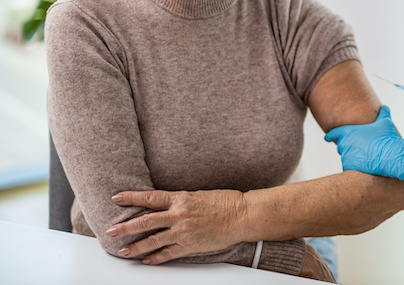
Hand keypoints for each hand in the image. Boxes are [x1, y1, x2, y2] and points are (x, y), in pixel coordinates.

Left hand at [106, 189, 246, 264]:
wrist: (242, 215)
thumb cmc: (225, 202)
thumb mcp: (199, 194)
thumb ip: (180, 200)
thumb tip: (165, 204)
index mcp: (181, 198)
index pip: (149, 197)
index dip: (130, 197)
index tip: (116, 198)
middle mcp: (178, 215)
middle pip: (144, 221)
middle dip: (124, 227)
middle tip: (110, 231)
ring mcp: (183, 231)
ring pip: (152, 240)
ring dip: (135, 247)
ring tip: (123, 250)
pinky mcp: (189, 245)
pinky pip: (167, 253)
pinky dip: (155, 258)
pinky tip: (147, 261)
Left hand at [325, 105, 403, 185]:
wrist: (391, 156)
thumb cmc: (387, 139)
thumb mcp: (385, 122)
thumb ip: (383, 113)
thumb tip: (385, 107)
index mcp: (348, 132)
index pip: (333, 133)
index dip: (330, 135)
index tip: (326, 138)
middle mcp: (344, 144)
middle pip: (342, 147)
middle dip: (350, 148)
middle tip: (362, 149)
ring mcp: (345, 157)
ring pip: (347, 158)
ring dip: (354, 158)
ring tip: (368, 158)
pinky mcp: (349, 169)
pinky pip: (350, 169)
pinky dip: (356, 169)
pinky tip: (367, 167)